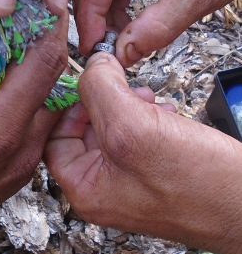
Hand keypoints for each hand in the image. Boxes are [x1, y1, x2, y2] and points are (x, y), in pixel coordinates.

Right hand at [0, 0, 67, 253]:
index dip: (50, 21)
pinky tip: (7, 82)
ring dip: (40, 70)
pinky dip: (32, 98)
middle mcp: (19, 147)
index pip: (46, 59)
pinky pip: (40, 126)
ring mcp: (21, 165)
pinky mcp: (15, 174)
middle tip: (32, 10)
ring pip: (51, 103)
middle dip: (47, 40)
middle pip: (55, 79)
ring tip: (20, 40)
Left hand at [44, 52, 241, 253]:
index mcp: (86, 189)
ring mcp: (130, 180)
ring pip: (112, 128)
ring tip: (147, 99)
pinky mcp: (154, 170)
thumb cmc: (198, 184)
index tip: (85, 83)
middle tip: (121, 87)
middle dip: (103, 101)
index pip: (55, 139)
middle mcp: (104, 188)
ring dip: (125, 105)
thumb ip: (100, 89)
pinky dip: (146, 116)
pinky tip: (164, 111)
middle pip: (84, 130)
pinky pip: (136, 135)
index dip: (67, 106)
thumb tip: (91, 64)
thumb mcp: (133, 127)